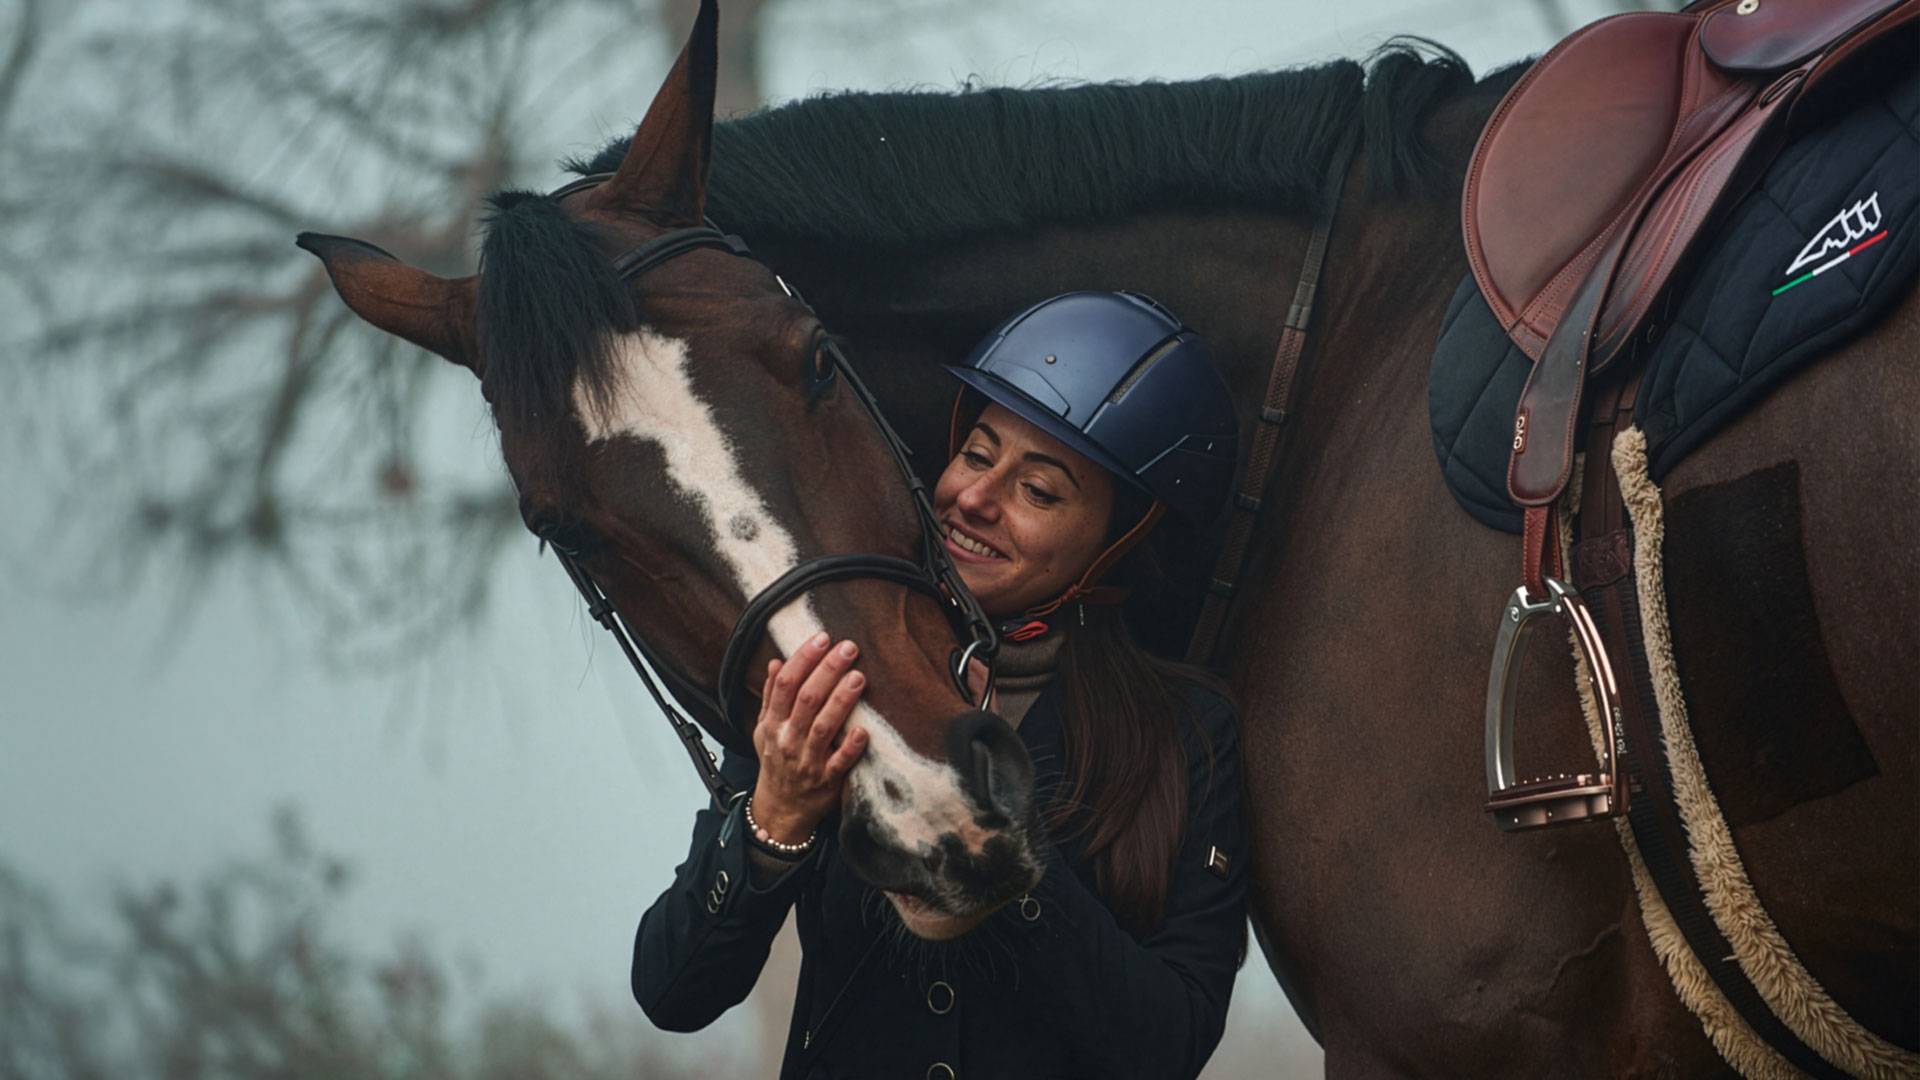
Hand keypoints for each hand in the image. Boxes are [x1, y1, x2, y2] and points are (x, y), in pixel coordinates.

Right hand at [749, 631, 869, 843]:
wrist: (780, 809)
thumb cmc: (776, 762)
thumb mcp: (764, 729)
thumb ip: (772, 696)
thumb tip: (777, 661)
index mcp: (773, 724)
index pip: (786, 685)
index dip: (803, 659)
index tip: (822, 638)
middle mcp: (788, 740)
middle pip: (806, 700)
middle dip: (827, 670)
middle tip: (849, 648)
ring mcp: (807, 761)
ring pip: (824, 727)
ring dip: (841, 700)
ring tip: (859, 677)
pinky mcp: (827, 780)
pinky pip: (840, 762)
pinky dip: (850, 746)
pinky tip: (864, 729)